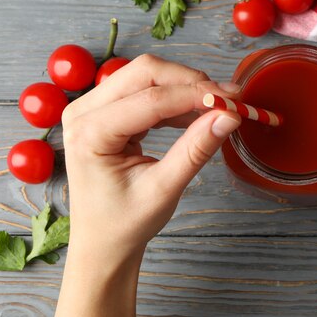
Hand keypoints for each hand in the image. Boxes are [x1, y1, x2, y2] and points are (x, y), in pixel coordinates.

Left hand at [53, 54, 241, 316]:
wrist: (102, 243)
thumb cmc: (124, 223)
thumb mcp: (163, 190)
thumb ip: (195, 150)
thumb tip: (228, 117)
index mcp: (90, 133)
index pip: (151, 100)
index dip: (195, 95)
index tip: (233, 101)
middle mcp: (83, 112)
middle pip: (144, 73)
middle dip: (190, 82)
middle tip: (229, 97)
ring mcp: (92, 108)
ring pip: (146, 76)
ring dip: (185, 87)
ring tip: (219, 106)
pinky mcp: (106, 111)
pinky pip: (144, 90)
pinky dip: (175, 99)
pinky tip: (198, 113)